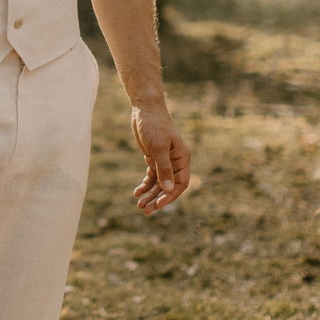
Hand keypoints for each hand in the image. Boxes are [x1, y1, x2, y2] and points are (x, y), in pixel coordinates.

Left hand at [131, 100, 189, 215]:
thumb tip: (168, 189)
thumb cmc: (154, 125)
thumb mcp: (158, 148)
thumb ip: (164, 169)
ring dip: (150, 194)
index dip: (170, 196)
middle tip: (146, 210)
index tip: (158, 205)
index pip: (180, 183)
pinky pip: (151, 176)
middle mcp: (175, 161)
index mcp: (182, 158)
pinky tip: (137, 192)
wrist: (144, 109)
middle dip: (158, 199)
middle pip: (169, 186)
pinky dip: (145, 185)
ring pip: (159, 183)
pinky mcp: (153, 157)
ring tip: (140, 205)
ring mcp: (164, 160)